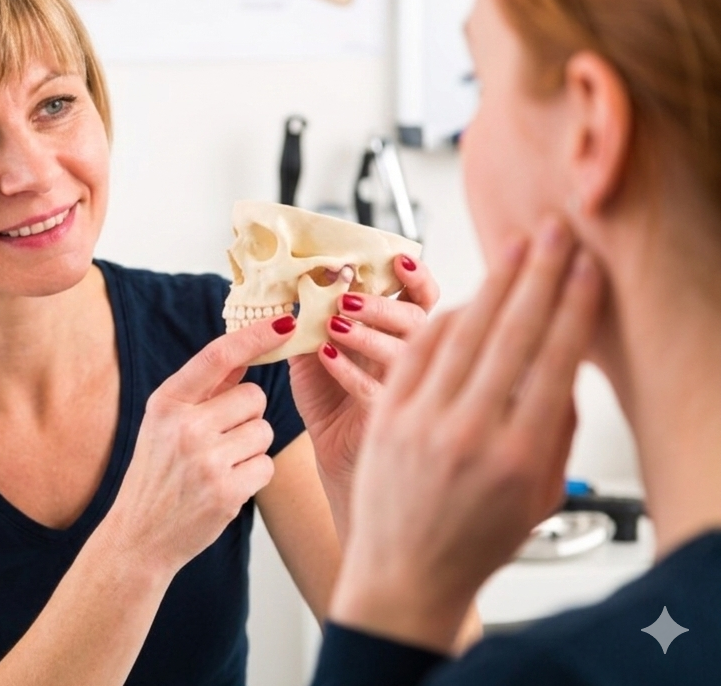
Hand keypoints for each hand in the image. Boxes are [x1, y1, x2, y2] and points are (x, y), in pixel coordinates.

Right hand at [102, 315, 298, 578]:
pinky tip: (226, 486)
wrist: (139, 535)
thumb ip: (204, 389)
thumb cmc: (156, 474)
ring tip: (219, 465)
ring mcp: (206, 460)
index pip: (218, 355)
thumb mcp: (165, 423)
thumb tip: (244, 352)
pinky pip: (267, 465)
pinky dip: (254, 475)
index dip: (256, 335)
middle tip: (218, 440)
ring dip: (251, 447)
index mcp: (166, 402)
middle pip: (254, 396)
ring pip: (263, 431)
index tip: (286, 320)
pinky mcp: (226, 491)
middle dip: (247, 415)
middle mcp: (185, 427)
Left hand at [288, 255, 438, 537]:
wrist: (336, 463)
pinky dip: (353, 371)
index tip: (396, 259)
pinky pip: (382, 391)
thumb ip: (311, 319)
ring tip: (335, 324)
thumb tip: (299, 280)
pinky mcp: (397, 421)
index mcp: (403, 337)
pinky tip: (327, 359)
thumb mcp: (316, 355)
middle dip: (384, 302)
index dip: (415, 276)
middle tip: (348, 295)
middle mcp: (418, 361)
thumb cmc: (333, 406)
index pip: (423, 297)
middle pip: (419, 319)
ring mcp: (413, 391)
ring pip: (409, 352)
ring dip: (371, 332)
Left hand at [329, 218, 604, 651]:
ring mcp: (422, 423)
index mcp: (519, 456)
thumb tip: (561, 368)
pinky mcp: (384, 418)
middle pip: (511, 335)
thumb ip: (555, 431)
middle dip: (538, 277)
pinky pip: (415, 353)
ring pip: (461, 335)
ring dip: (491, 285)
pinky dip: (439, 321)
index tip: (585, 269)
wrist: (406, 573)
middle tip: (553, 235)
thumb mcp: (539, 495)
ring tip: (513, 251)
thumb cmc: (476, 541)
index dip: (572, 307)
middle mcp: (469, 434)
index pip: (554, 362)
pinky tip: (459, 296)